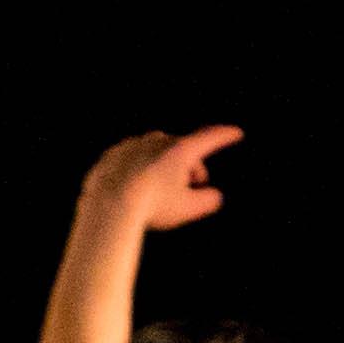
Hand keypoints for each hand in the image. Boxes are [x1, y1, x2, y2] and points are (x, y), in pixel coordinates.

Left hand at [77, 123, 241, 233]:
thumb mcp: (188, 209)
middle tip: (194, 183)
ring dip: (165, 166)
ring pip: (157, 152)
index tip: (236, 133)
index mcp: (180, 150)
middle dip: (191, 164)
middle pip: (182, 148)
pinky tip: (137, 189)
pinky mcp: (113, 155)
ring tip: (163, 189)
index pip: (210, 138)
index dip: (225, 136)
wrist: (107, 206)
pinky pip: (133, 160)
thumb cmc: (152, 207)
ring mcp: (133, 144)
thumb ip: (208, 201)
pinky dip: (139, 171)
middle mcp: (157, 141)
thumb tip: (214, 196)